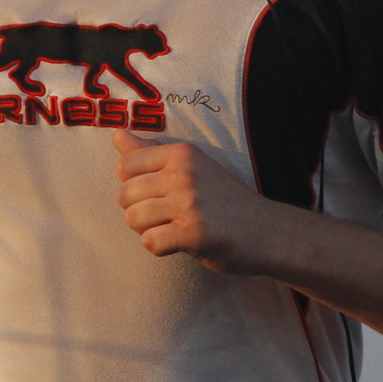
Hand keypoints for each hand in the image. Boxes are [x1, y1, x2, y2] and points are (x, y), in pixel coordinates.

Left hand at [113, 130, 282, 273]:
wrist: (267, 230)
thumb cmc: (224, 199)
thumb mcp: (192, 165)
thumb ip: (150, 151)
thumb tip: (116, 134)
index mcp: (182, 153)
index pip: (125, 166)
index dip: (135, 185)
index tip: (160, 194)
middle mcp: (184, 173)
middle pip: (124, 195)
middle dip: (139, 210)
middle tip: (168, 216)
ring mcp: (189, 203)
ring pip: (133, 219)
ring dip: (148, 230)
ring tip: (173, 228)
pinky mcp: (193, 233)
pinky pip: (150, 242)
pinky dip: (160, 247)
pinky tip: (181, 243)